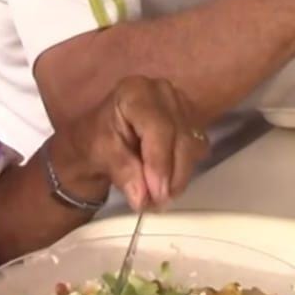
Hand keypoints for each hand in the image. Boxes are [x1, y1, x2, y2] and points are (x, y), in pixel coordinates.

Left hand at [53, 77, 208, 210]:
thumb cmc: (97, 141)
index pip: (158, 127)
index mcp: (136, 92)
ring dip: (180, 174)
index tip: (157, 193)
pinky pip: (197, 147)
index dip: (160, 162)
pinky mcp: (190, 119)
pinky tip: (168, 181)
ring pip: (192, 143)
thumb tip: (143, 198)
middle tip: (159, 203)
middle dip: (172, 174)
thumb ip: (123, 173)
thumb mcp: (102, 156)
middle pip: (180, 135)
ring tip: (160, 196)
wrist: (101, 138)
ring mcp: (180, 103)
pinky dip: (184, 168)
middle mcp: (162, 92)